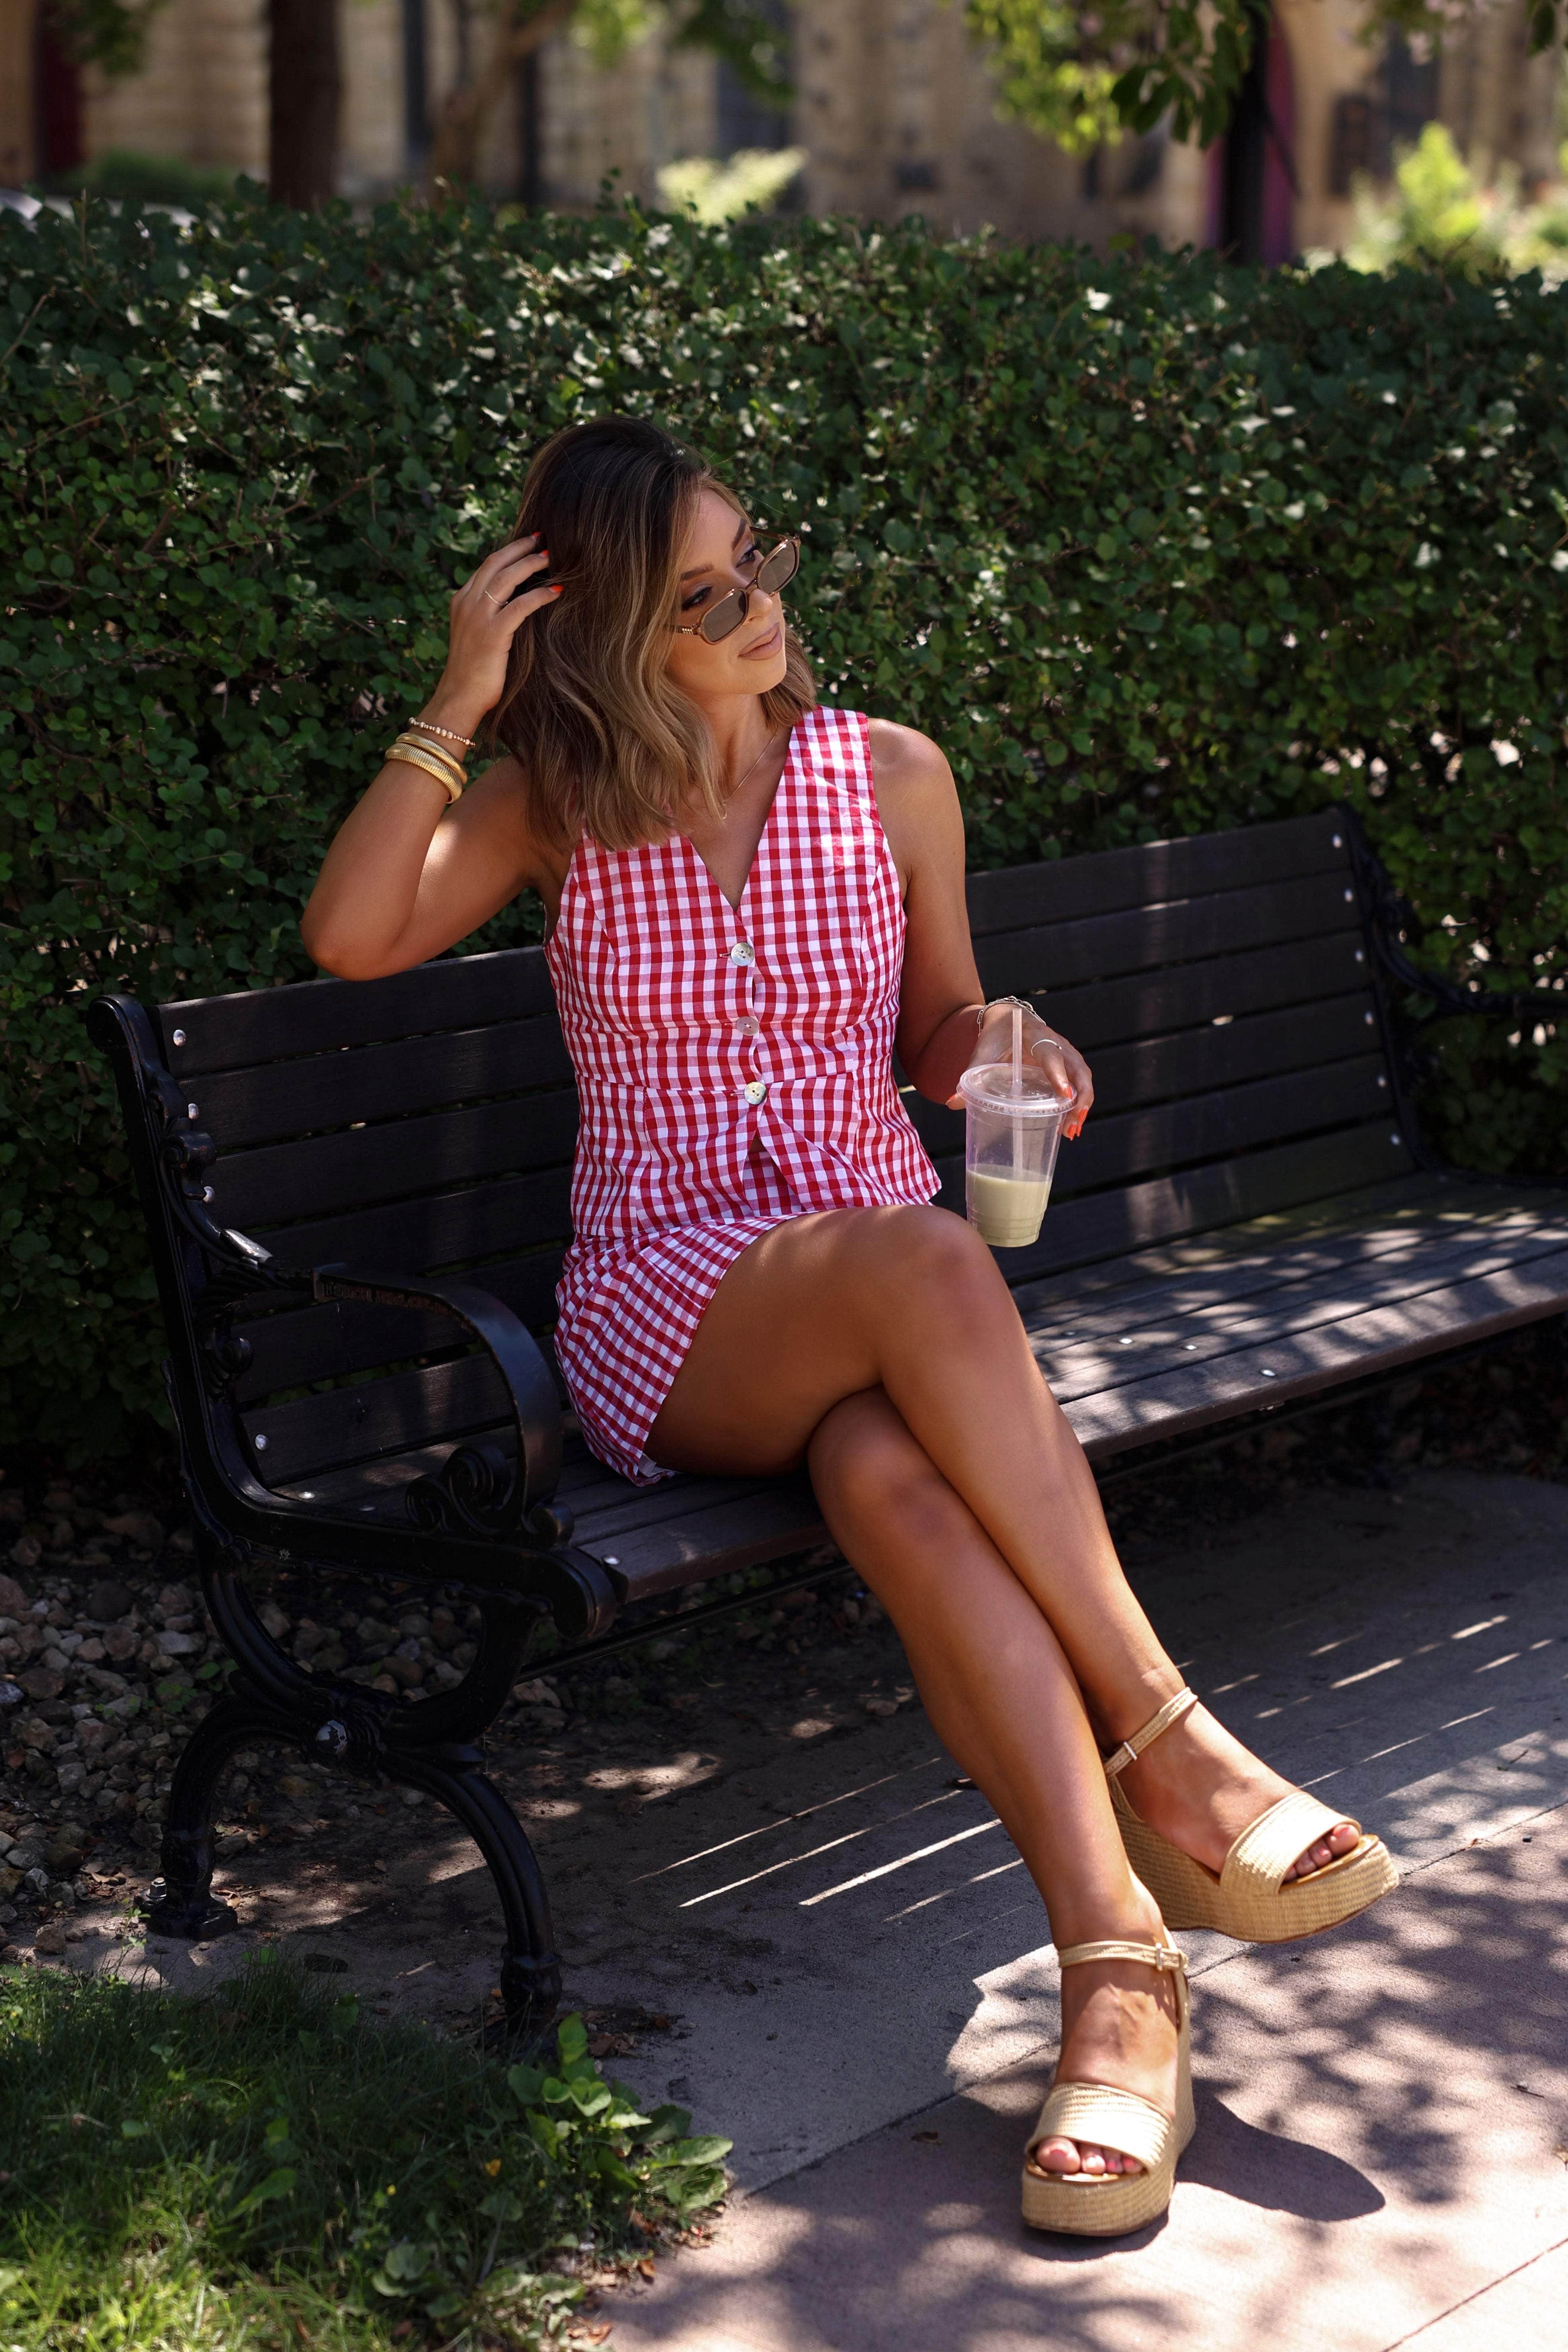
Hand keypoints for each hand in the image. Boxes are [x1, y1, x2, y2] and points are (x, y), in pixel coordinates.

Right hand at [421, 534, 558, 734]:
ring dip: (531, 564)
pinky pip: (520, 606)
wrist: (459, 698)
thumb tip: (513, 605)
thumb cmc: (473, 673)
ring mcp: (478, 617)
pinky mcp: (493, 634)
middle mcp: (467, 604)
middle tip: (542, 539)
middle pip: (495, 563)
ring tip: (551, 557)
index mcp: (461, 602)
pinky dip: (540, 595)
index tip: (527, 543)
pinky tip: (557, 590)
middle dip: (520, 548)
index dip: (508, 552)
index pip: (486, 567)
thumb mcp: (476, 636)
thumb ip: (488, 616)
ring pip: (506, 578)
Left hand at [947, 1000, 1093, 1139]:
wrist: (1009, 1018)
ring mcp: (1066, 1052)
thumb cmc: (995, 1036)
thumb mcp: (982, 1052)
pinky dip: (1079, 1103)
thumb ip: (969, 1075)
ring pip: (1083, 1079)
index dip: (1059, 1075)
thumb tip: (952, 1102)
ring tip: (1071, 1132)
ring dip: (1082, 1105)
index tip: (1065, 1095)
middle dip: (1079, 1099)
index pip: (1052, 1056)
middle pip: (1078, 1071)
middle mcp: (1057, 1043)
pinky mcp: (1068, 1063)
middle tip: (1072, 1125)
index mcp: (1035, 1036)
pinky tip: (1071, 1125)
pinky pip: (1080, 1083)